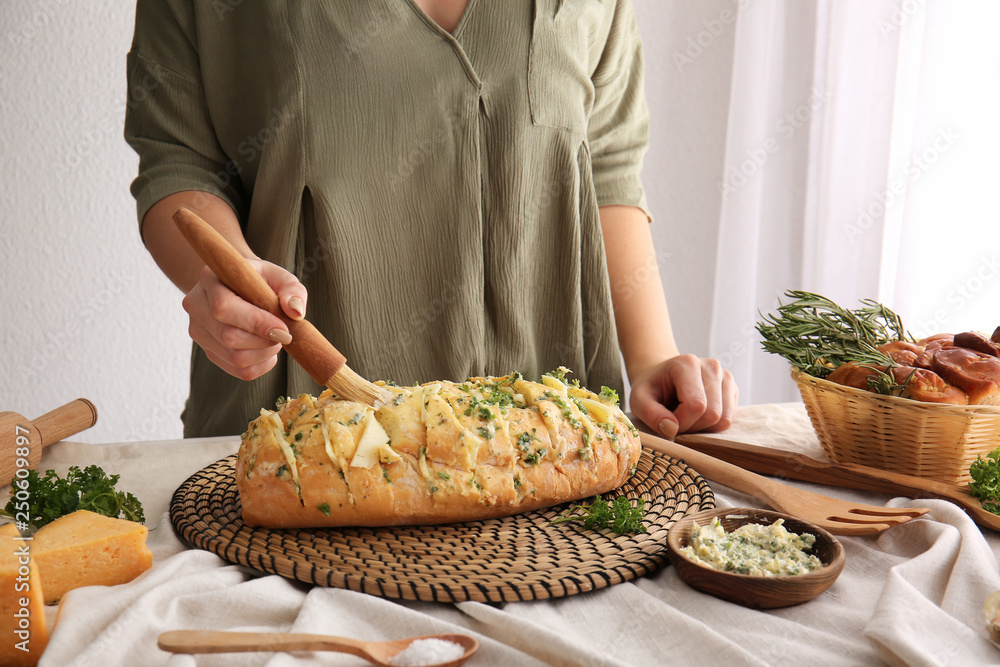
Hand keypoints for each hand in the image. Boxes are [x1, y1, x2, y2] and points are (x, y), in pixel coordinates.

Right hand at [181, 260, 306, 380]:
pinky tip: (267, 350)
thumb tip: (295, 312)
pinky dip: (261, 365)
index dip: (256, 322)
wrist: (239, 288)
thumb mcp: (279, 276)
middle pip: (229, 337)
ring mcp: (198, 331)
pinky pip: (238, 370)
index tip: (284, 329)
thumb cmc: (261, 281)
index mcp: (210, 279)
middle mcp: (196, 305)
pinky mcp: (208, 351)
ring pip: (234, 357)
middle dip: (265, 341)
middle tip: (283, 333)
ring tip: (275, 338)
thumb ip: (292, 290)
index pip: (224, 307)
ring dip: (265, 353)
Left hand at [628, 354, 737, 439]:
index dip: (682, 422)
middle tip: (675, 420)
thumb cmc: (651, 389)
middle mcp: (711, 366)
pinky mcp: (732, 388)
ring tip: (685, 416)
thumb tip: (672, 430)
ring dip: (703, 428)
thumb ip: (651, 414)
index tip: (667, 421)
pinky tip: (697, 415)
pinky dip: (712, 425)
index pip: (696, 405)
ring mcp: (725, 376)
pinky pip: (729, 419)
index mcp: (687, 364)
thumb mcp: (639, 400)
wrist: (662, 377)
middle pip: (713, 414)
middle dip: (692, 426)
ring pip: (724, 419)